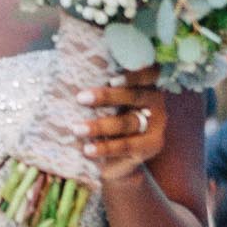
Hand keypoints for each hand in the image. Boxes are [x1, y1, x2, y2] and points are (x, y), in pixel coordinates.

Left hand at [80, 70, 166, 189]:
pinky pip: (127, 145)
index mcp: (147, 84)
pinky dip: (106, 147)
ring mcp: (155, 125)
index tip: (111, 79)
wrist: (116, 157)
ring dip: (101, 125)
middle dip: (107, 96)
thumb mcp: (106, 99)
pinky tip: (88, 149)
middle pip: (134, 96)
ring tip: (78, 129)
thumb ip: (100, 84)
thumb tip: (71, 70)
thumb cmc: (104, 115)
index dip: (133, 75)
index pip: (149, 74)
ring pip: (128, 123)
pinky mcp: (150, 146)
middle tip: (81, 98)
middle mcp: (155, 103)